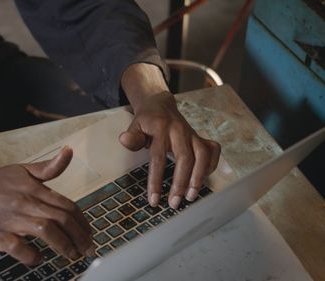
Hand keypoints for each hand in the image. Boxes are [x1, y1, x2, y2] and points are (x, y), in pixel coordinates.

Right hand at [0, 147, 94, 264]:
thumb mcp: (21, 170)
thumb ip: (48, 167)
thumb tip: (69, 152)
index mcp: (33, 188)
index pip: (66, 205)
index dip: (82, 222)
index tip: (88, 233)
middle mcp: (25, 202)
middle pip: (61, 219)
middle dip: (80, 237)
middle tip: (87, 249)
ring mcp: (11, 219)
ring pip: (46, 231)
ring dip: (63, 246)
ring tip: (71, 255)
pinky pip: (19, 248)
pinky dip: (33, 255)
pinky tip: (39, 257)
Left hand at [120, 63, 220, 208]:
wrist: (161, 105)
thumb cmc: (146, 121)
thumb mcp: (134, 126)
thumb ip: (132, 137)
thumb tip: (124, 140)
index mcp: (160, 128)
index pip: (158, 157)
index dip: (156, 180)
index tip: (154, 200)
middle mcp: (179, 131)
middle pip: (184, 158)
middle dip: (181, 183)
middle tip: (175, 203)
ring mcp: (193, 134)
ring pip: (202, 155)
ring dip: (198, 177)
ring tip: (191, 196)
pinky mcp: (201, 137)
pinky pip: (212, 151)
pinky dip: (211, 166)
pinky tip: (202, 180)